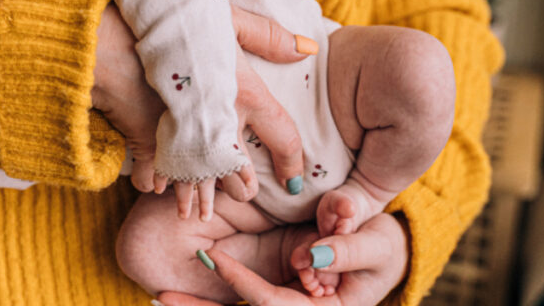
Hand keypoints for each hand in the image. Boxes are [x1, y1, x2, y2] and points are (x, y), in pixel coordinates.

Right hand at [91, 5, 311, 202]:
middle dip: (241, 188)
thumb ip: (268, 35)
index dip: (293, 163)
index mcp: (247, 94)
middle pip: (240, 172)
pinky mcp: (149, 140)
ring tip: (195, 213)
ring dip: (198, 197)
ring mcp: (184, 136)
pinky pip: (155, 174)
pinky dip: (155, 182)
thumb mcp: (228, 17)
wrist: (119, 33)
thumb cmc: (178, 20)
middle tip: (243, 195)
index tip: (295, 181)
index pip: (284, 137)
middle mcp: (221, 121)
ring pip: (198, 181)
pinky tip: (156, 189)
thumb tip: (309, 49)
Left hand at [156, 213, 408, 305]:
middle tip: (161, 296)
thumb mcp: (378, 244)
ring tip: (159, 297)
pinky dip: (211, 301)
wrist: (383, 256)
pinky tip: (176, 295)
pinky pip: (241, 305)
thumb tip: (314, 255)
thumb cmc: (383, 248)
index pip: (274, 304)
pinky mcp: (278, 301)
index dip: (243, 284)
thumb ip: (350, 248)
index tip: (213, 259)